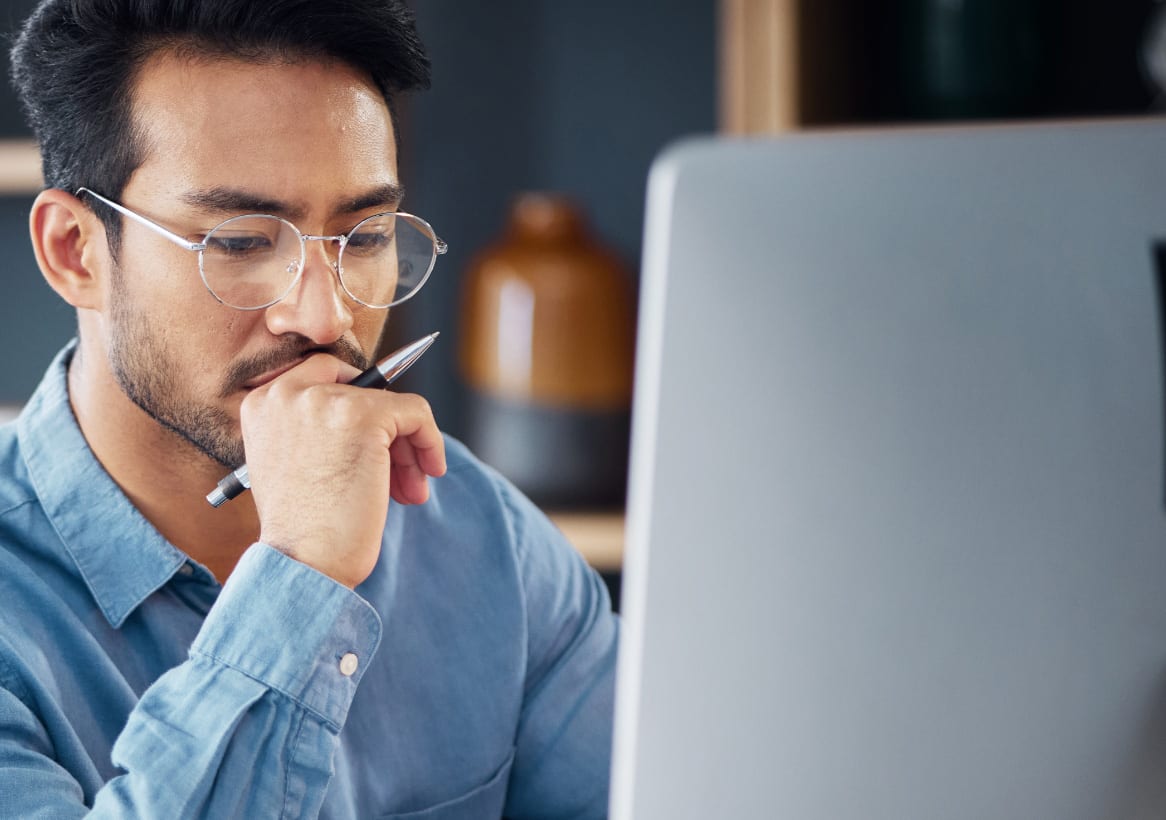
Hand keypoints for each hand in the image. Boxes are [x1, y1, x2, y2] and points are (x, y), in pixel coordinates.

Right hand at [239, 353, 445, 587]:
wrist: (304, 563)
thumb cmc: (304, 529)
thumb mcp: (295, 462)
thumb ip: (320, 428)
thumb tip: (380, 411)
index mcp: (263, 402)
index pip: (325, 374)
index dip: (358, 402)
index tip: (377, 438)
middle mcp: (287, 392)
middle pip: (361, 389)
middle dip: (385, 431)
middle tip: (398, 474)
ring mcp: (325, 400)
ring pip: (390, 405)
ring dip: (407, 448)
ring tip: (408, 489)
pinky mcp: (363, 415)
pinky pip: (416, 412)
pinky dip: (430, 442)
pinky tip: (427, 475)